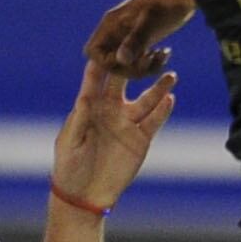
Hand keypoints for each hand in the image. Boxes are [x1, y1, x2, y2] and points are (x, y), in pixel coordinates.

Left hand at [50, 59, 176, 211]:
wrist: (84, 196)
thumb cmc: (69, 167)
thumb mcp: (70, 142)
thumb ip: (79, 119)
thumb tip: (86, 96)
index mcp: (90, 107)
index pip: (98, 80)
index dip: (105, 63)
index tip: (113, 45)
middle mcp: (111, 110)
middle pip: (126, 83)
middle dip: (137, 67)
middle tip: (148, 50)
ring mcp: (127, 124)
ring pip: (147, 100)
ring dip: (158, 87)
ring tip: (170, 74)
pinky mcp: (141, 140)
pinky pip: (154, 121)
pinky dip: (162, 110)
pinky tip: (170, 98)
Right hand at [87, 0, 196, 75]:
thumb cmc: (168, 4)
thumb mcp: (152, 23)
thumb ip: (135, 41)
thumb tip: (121, 60)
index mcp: (112, 24)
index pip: (93, 51)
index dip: (106, 63)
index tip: (127, 61)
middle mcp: (116, 31)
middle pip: (109, 62)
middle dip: (129, 68)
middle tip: (149, 63)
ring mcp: (128, 35)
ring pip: (125, 63)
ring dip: (143, 67)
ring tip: (162, 57)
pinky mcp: (141, 39)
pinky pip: (138, 59)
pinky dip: (151, 62)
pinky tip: (165, 53)